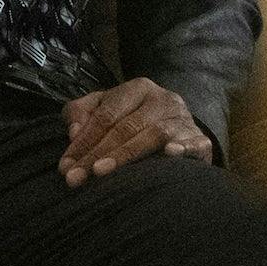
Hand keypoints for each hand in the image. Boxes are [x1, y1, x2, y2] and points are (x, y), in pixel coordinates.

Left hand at [60, 78, 210, 185]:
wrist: (178, 130)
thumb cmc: (131, 121)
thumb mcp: (102, 110)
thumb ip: (81, 113)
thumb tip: (74, 132)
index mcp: (137, 88)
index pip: (105, 115)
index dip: (83, 141)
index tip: (65, 166)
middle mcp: (163, 99)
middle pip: (125, 127)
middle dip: (97, 154)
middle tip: (77, 177)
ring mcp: (184, 119)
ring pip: (154, 135)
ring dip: (126, 154)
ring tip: (102, 171)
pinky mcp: (201, 140)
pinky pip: (194, 144)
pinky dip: (182, 149)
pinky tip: (169, 154)